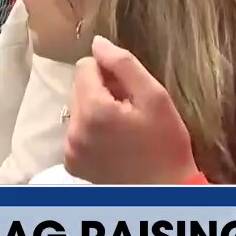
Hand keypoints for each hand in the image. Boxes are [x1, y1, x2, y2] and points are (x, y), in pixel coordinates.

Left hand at [64, 36, 198, 184]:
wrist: (163, 193)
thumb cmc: (166, 144)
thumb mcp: (155, 98)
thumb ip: (124, 64)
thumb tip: (97, 42)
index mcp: (93, 110)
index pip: (85, 66)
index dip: (110, 72)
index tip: (130, 91)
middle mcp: (73, 128)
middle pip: (78, 86)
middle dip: (102, 90)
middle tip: (130, 110)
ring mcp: (69, 148)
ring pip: (77, 107)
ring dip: (96, 109)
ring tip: (123, 127)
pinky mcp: (71, 162)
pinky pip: (76, 130)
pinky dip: (91, 130)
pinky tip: (113, 142)